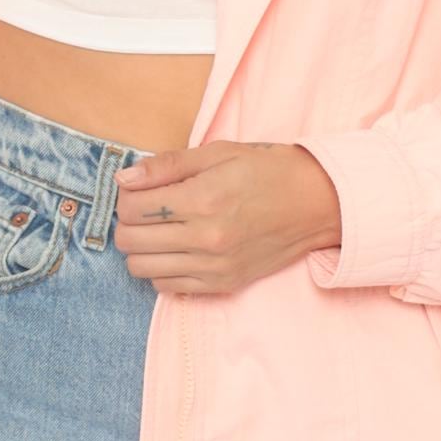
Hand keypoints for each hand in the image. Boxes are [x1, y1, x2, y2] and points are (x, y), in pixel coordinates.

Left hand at [110, 140, 341, 295]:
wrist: (316, 203)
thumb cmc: (268, 170)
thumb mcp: (218, 153)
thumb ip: (167, 165)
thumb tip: (124, 179)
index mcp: (203, 199)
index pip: (132, 207)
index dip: (127, 195)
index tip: (139, 188)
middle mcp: (206, 238)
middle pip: (130, 240)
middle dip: (128, 221)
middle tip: (146, 207)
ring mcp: (214, 266)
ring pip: (142, 268)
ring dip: (141, 247)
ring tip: (159, 229)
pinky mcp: (223, 284)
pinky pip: (167, 287)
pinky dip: (161, 269)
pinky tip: (176, 249)